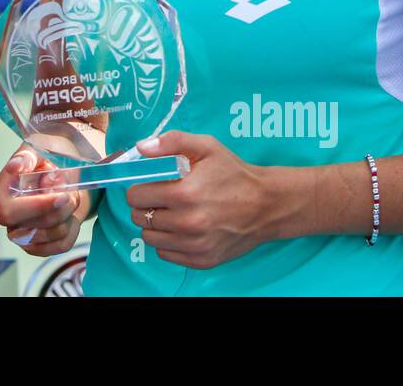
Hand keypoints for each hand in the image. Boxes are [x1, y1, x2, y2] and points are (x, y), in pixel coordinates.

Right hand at [0, 145, 85, 256]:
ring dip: (68, 217)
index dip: (38, 207)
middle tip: (71, 193)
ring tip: (70, 198)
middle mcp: (8, 216)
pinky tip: (71, 214)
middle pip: (32, 228)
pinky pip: (61, 245)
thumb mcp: (39, 149)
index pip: (11, 212)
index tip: (61, 195)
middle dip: (59, 212)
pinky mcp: (39, 245)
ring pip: (50, 237)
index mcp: (3, 192)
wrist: (64, 172)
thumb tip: (15, 166)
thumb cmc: (48, 157)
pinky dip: (73, 229)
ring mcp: (22, 233)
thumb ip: (26, 157)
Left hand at [126, 131, 278, 269]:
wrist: (267, 205)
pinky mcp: (202, 260)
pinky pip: (165, 253)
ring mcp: (195, 245)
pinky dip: (168, 241)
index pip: (136, 196)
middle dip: (145, 205)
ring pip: (149, 237)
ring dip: (155, 224)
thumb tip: (140, 147)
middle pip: (139, 217)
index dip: (139, 187)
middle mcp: (187, 223)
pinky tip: (182, 228)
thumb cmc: (234, 173)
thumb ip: (171, 142)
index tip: (150, 184)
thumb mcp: (206, 147)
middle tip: (161, 197)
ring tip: (172, 212)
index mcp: (184, 193)